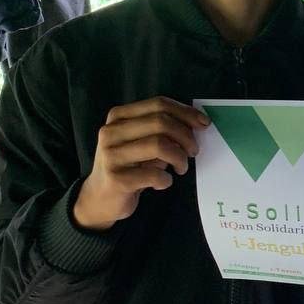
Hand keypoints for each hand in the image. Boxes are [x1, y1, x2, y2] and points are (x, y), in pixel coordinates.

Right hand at [72, 97, 208, 230]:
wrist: (99, 198)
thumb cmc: (128, 166)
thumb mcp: (141, 142)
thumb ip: (162, 131)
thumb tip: (196, 124)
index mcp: (119, 116)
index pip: (158, 104)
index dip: (185, 112)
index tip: (204, 124)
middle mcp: (111, 132)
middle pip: (160, 122)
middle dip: (186, 136)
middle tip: (193, 151)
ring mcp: (111, 155)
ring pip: (159, 145)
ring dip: (179, 158)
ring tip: (181, 168)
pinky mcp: (116, 179)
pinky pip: (153, 174)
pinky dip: (166, 178)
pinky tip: (164, 182)